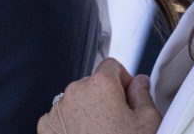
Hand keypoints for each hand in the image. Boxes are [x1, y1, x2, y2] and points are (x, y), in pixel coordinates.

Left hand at [37, 58, 160, 133]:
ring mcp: (57, 109)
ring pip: (76, 101)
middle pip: (93, 84)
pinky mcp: (46, 127)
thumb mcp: (147, 123)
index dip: (123, 81)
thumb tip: (139, 82)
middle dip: (104, 98)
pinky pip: (61, 118)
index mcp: (101, 85)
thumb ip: (143, 95)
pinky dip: (71, 126)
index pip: (112, 65)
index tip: (127, 97)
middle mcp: (75, 91)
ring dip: (87, 111)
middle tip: (116, 123)